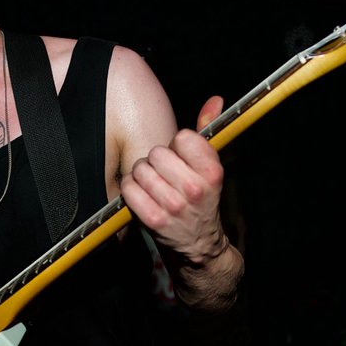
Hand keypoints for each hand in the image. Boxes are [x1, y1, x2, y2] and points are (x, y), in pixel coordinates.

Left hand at [121, 95, 229, 264]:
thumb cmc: (202, 201)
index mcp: (212, 171)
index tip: (181, 159)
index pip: (182, 137)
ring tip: (155, 185)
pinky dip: (131, 189)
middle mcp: (194, 188)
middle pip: (157, 152)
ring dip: (142, 175)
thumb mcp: (210, 167)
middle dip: (157, 161)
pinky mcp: (153, 219)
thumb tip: (215, 100)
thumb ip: (209, 130)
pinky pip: (129, 189)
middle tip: (165, 174)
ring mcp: (173, 205)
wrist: (199, 245)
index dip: (178, 146)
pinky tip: (142, 195)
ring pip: (140, 169)